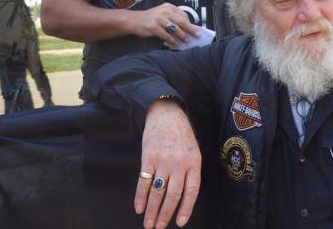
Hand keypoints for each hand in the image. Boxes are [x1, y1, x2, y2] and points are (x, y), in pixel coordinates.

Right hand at [130, 3, 199, 46]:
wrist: (134, 20)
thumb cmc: (150, 18)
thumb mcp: (162, 13)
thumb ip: (173, 18)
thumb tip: (187, 27)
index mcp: (168, 7)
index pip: (183, 15)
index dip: (190, 23)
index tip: (195, 29)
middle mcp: (164, 11)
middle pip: (182, 21)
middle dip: (191, 29)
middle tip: (196, 35)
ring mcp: (159, 19)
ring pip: (175, 29)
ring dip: (182, 36)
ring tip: (186, 40)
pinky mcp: (153, 27)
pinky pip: (166, 35)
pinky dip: (171, 40)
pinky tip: (175, 43)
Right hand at [136, 100, 201, 227]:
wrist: (166, 114)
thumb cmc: (181, 134)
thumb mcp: (193, 150)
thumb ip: (190, 171)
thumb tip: (183, 196)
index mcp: (194, 162)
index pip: (192, 191)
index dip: (186, 208)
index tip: (179, 223)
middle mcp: (179, 163)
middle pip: (173, 195)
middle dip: (165, 214)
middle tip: (158, 228)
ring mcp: (163, 161)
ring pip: (157, 192)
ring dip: (151, 210)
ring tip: (148, 224)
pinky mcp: (148, 158)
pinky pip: (143, 182)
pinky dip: (140, 197)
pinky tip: (139, 208)